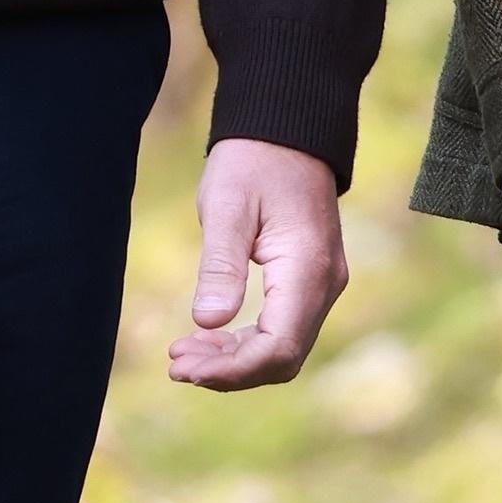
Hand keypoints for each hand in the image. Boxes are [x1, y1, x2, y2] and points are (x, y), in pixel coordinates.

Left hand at [169, 137, 347, 390]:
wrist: (287, 132)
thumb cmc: (253, 161)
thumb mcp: (227, 207)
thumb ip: (220, 265)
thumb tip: (208, 323)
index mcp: (307, 268)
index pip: (279, 346)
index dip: (234, 370)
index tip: (187, 369)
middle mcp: (325, 284)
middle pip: (283, 357)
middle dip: (229, 370)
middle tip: (176, 363)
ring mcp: (322, 285)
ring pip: (283, 348)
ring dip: (234, 360)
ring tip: (183, 355)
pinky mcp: (310, 282)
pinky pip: (283, 329)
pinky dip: (246, 342)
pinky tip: (208, 337)